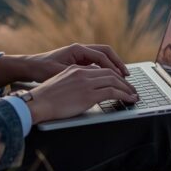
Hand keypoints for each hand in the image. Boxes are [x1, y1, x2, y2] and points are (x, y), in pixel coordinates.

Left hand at [22, 43, 130, 81]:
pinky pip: (96, 63)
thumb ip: (79, 73)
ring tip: (122, 77)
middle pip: (105, 52)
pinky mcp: (78, 60)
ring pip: (102, 57)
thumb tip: (97, 75)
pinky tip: (109, 79)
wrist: (30, 67)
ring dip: (112, 66)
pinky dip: (104, 69)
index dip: (113, 66)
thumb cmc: (43, 69)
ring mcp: (80, 54)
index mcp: (77, 49)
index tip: (122, 77)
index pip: (102, 56)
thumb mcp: (61, 72)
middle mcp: (80, 49)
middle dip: (118, 63)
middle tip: (127, 75)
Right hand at [24, 65, 138, 123]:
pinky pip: (112, 91)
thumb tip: (81, 90)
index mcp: (75, 68)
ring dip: (126, 88)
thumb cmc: (44, 97)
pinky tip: (128, 99)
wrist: (37, 102)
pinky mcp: (88, 94)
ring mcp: (85, 82)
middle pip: (109, 72)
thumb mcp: (59, 83)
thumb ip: (73, 82)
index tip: (120, 81)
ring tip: (133, 95)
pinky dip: (123, 95)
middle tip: (131, 88)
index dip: (112, 74)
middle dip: (123, 81)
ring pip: (113, 80)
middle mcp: (82, 72)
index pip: (99, 68)